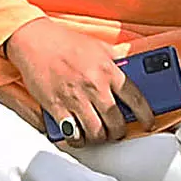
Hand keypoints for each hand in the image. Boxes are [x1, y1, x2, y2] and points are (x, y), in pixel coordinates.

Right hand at [0, 18, 134, 144]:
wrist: (33, 40)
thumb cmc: (64, 42)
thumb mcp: (98, 46)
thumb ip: (116, 60)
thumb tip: (133, 70)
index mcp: (108, 70)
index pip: (136, 99)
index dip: (146, 116)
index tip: (148, 123)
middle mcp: (94, 86)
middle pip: (116, 123)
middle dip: (119, 132)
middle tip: (117, 130)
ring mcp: (75, 98)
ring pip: (96, 133)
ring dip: (100, 138)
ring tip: (99, 134)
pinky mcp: (56, 107)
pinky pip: (73, 134)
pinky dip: (78, 140)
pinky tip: (79, 135)